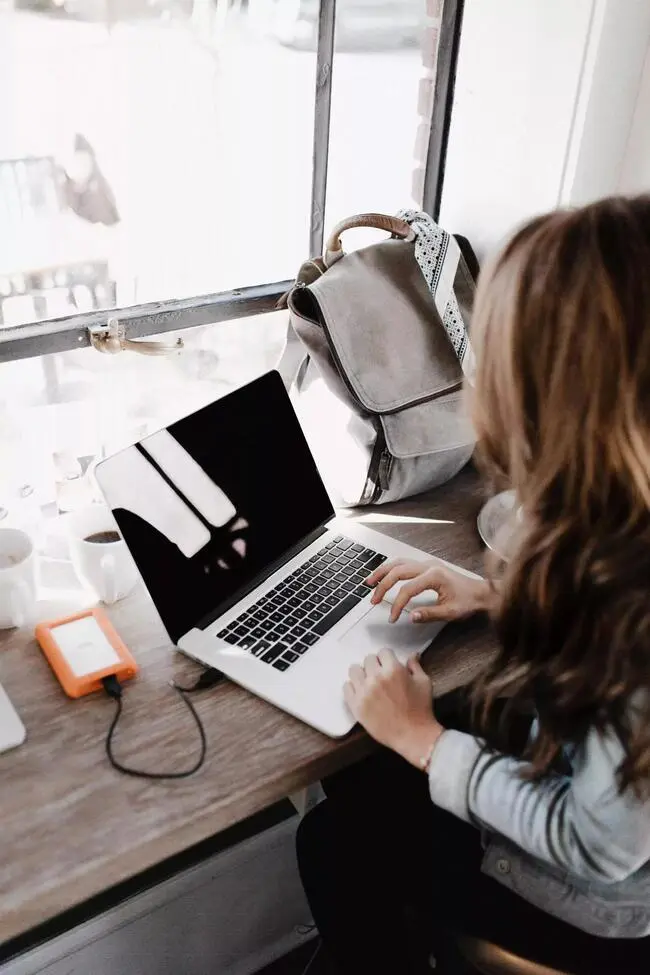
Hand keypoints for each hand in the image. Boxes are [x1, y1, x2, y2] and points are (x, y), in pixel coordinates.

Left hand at [344, 650, 443, 767]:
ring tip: (369, 682)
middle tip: (381, 675)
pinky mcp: (356, 705)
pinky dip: (353, 687)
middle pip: (368, 659)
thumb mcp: (423, 682)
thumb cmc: (421, 709)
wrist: (412, 735)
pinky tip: (362, 692)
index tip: (389, 665)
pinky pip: (346, 687)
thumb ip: (415, 666)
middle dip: (376, 665)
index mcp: (393, 670)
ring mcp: (364, 692)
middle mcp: (376, 678)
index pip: (383, 652)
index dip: (388, 658)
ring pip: (354, 670)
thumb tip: (413, 654)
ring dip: (362, 674)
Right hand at [367, 559, 490, 623]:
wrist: (481, 592)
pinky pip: (404, 563)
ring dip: (383, 572)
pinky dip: (391, 568)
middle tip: (373, 600)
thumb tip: (410, 617)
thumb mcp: (451, 612)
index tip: (392, 617)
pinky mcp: (427, 566)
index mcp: (434, 576)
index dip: (397, 604)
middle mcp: (428, 566)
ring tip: (369, 582)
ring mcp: (427, 563)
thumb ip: (429, 614)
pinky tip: (384, 575)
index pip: (407, 589)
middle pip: (398, 571)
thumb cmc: (469, 601)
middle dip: (383, 586)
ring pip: (399, 562)